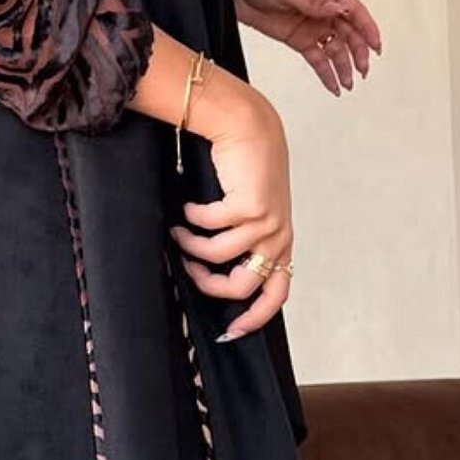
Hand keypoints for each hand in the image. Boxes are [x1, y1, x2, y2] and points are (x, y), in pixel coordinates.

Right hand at [169, 94, 292, 339]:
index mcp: (280, 243)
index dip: (254, 317)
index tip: (229, 331)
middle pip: (242, 286)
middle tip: (188, 269)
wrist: (250, 127)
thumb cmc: (247, 169)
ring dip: (191, 246)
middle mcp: (278, 236)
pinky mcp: (250, 206)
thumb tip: (210, 274)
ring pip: (219, 256)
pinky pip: (209, 226)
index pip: (276, 294)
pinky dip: (192, 218)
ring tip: (179, 232)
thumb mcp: (251, 212)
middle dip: (208, 283)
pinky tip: (188, 206)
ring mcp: (266, 222)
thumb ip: (241, 242)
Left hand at [226, 0, 381, 95]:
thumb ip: (314, 2)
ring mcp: (313, 26)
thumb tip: (337, 8)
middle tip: (362, 70)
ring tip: (348, 84)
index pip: (354, 10)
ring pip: (336, 49)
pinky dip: (327, 73)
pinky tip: (334, 86)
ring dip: (344, 67)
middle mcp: (323, 10)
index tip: (375, 45)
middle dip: (358, 53)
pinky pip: (318, 59)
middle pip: (349, 33)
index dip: (367, 28)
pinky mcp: (300, 41)